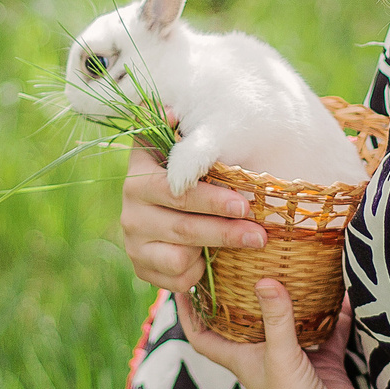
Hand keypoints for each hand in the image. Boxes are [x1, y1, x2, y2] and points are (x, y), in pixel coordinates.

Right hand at [119, 141, 264, 293]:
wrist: (162, 215)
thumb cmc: (187, 176)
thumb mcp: (181, 151)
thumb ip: (183, 137)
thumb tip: (170, 111)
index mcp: (140, 172)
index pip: (174, 188)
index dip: (210, 199)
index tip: (244, 204)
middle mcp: (130, 207)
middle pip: (183, 225)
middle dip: (226, 230)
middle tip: (259, 233)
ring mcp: (132, 240)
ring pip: (180, 255)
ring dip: (216, 250)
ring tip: (244, 240)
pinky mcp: (140, 267)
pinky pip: (176, 277)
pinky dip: (197, 271)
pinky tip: (207, 258)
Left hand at [175, 279, 389, 388]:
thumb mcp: (281, 356)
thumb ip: (276, 318)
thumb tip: (266, 279)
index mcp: (240, 358)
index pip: (202, 334)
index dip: (188, 312)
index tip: (183, 283)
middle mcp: (263, 356)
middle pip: (245, 320)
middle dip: (243, 293)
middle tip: (243, 259)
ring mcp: (294, 359)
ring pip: (288, 320)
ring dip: (291, 298)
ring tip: (292, 264)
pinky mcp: (322, 362)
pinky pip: (327, 329)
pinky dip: (334, 313)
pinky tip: (341, 290)